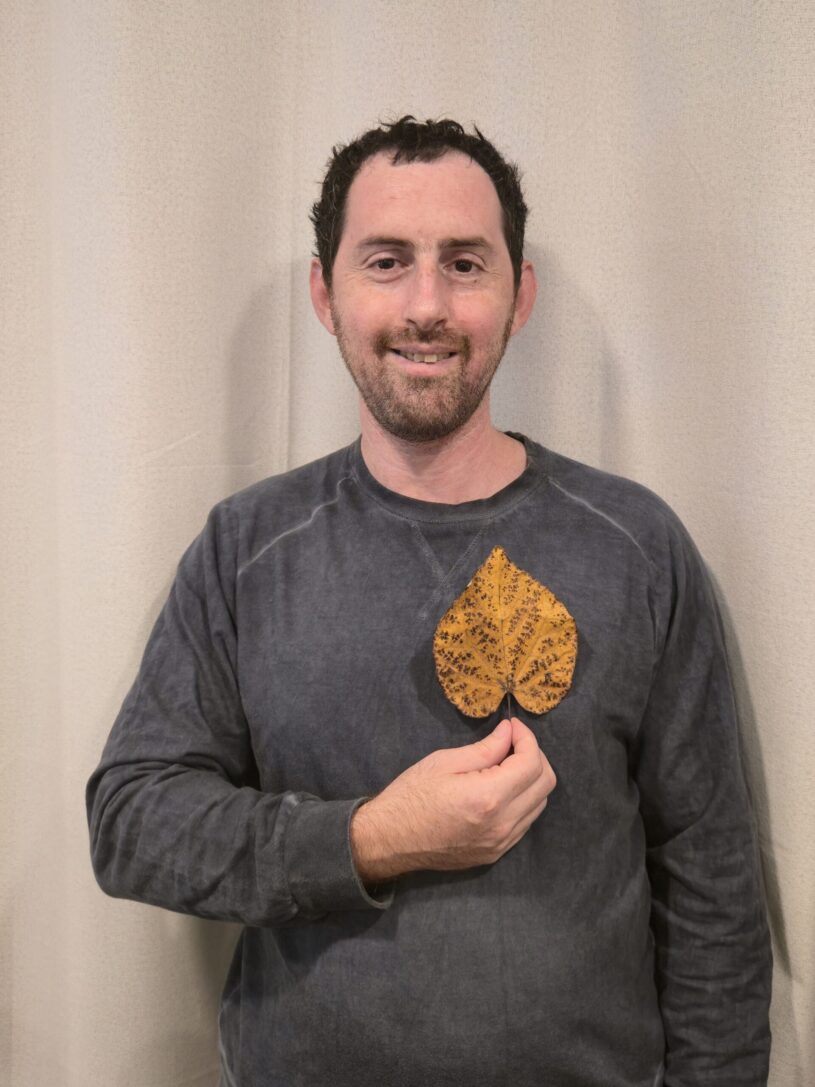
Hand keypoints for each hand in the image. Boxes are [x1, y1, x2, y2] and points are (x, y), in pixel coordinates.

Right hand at [350, 717, 555, 882]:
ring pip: (539, 804)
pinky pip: (525, 822)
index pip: (532, 763)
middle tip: (512, 742)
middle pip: (545, 784)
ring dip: (531, 779)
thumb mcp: (444, 762)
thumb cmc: (410, 796)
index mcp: (488, 797)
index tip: (512, 726)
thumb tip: (509, 733)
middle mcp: (502, 824)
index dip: (527, 738)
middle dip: (534, 756)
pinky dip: (523, 800)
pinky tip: (501, 788)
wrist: (389, 840)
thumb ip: (485, 748)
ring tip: (506, 763)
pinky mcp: (495, 853)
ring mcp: (501, 843)